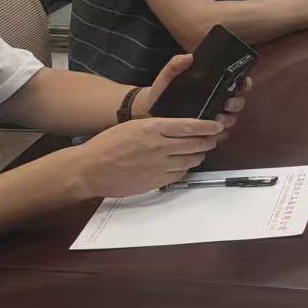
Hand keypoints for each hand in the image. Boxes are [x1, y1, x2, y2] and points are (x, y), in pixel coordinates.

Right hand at [74, 115, 225, 196]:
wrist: (90, 169)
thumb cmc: (107, 145)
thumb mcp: (133, 126)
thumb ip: (156, 126)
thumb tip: (177, 128)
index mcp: (152, 128)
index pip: (189, 126)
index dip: (207, 126)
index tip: (217, 126)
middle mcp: (158, 146)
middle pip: (194, 144)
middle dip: (208, 142)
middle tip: (213, 140)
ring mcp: (158, 166)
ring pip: (189, 161)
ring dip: (198, 156)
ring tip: (199, 153)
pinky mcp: (155, 181)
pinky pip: (178, 175)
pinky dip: (184, 169)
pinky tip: (183, 166)